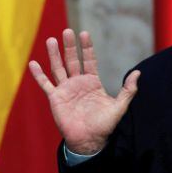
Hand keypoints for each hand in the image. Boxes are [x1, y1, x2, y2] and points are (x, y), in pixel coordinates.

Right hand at [28, 29, 139, 154]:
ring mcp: (66, 90)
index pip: (89, 60)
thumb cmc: (105, 125)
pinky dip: (39, 74)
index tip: (84, 33)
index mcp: (92, 82)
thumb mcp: (120, 106)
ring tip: (50, 40)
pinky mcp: (55, 99)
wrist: (89, 141)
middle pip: (72, 60)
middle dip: (70, 46)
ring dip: (54, 54)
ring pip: (58, 68)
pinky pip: (45, 84)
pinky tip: (33, 63)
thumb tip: (138, 73)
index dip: (87, 47)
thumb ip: (128, 90)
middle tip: (67, 31)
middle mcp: (78, 83)